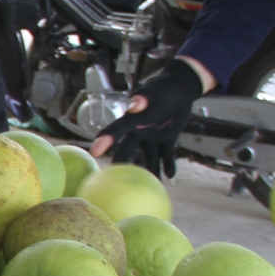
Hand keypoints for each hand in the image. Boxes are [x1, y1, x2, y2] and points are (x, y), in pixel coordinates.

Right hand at [90, 59, 208, 179]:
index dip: (105, 140)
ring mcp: (152, 137)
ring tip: (145, 189)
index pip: (116, 130)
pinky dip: (168, 166)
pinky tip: (170, 177)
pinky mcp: (167, 139)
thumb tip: (135, 105)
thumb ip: (144, 97)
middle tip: (114, 182)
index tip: (94, 151)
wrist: (180, 87)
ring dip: (147, 172)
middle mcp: (139, 131)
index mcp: (134, 120)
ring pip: (147, 158)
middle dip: (121, 164)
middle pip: (127, 150)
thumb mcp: (154, 90)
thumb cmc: (164, 86)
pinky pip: (166, 156)